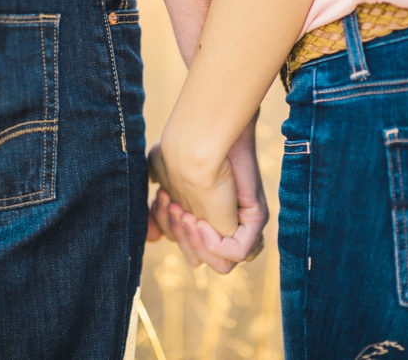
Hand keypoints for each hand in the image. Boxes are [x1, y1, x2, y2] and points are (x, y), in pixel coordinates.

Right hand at [148, 120, 268, 272]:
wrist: (194, 144)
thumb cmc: (177, 153)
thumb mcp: (159, 179)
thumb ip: (158, 207)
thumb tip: (153, 238)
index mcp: (203, 212)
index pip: (185, 242)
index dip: (168, 228)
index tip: (160, 198)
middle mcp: (224, 220)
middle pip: (198, 256)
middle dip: (179, 235)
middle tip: (174, 206)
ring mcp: (241, 222)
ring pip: (220, 263)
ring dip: (194, 243)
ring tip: (187, 215)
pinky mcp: (255, 221)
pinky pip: (235, 255)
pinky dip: (212, 244)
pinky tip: (200, 222)